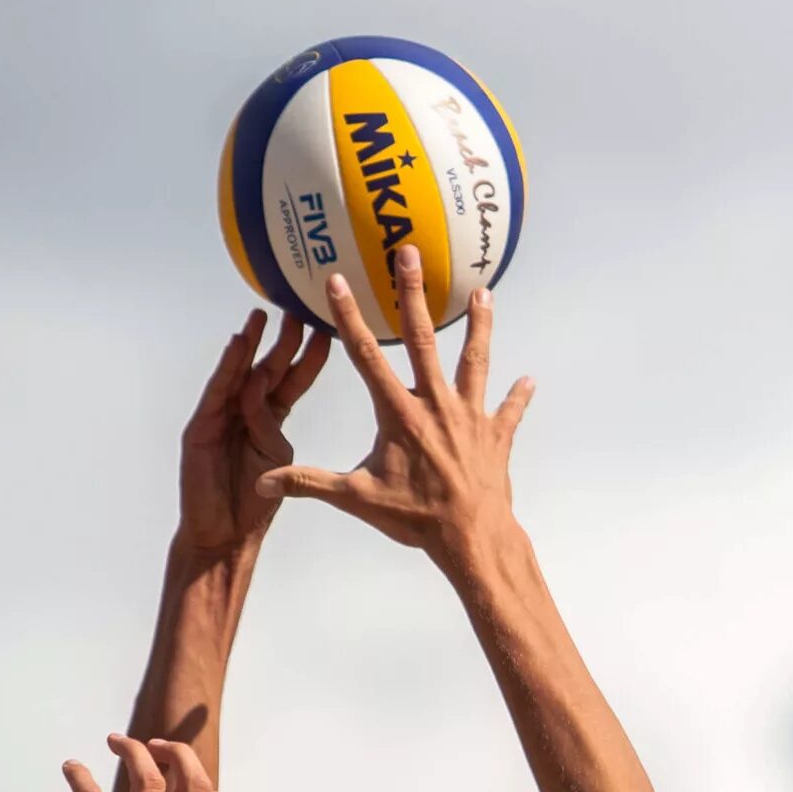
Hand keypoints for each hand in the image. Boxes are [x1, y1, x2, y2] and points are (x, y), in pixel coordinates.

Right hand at [176, 311, 332, 562]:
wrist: (221, 538)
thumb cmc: (251, 507)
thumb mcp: (276, 464)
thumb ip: (274, 433)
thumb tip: (276, 403)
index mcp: (268, 423)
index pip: (293, 381)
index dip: (310, 357)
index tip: (329, 328)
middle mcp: (243, 414)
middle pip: (267, 369)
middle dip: (283, 339)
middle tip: (299, 305)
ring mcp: (219, 419)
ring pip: (240, 375)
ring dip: (253, 344)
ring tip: (264, 315)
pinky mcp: (200, 430)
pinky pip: (218, 394)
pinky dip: (228, 369)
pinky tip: (238, 345)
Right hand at [260, 245, 535, 566]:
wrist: (471, 537)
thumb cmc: (415, 519)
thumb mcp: (357, 498)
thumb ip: (309, 484)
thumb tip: (264, 482)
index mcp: (399, 413)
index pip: (366, 356)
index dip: (349, 317)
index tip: (337, 280)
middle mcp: (435, 404)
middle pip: (422, 339)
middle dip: (412, 294)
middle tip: (409, 254)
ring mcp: (470, 416)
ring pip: (475, 360)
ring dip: (479, 326)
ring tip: (484, 293)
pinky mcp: (496, 436)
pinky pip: (509, 411)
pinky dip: (518, 397)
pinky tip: (529, 380)